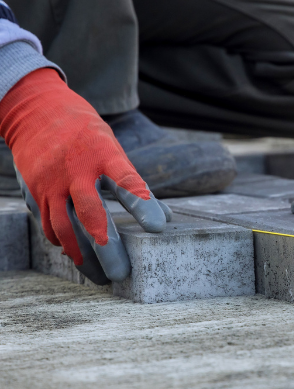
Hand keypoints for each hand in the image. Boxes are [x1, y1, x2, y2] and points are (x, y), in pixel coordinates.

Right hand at [0, 68, 171, 283]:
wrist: (36, 112)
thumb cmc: (86, 134)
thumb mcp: (112, 147)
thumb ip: (133, 182)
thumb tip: (164, 217)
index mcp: (102, 152)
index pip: (126, 180)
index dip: (143, 204)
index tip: (158, 227)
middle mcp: (75, 168)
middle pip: (91, 212)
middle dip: (106, 246)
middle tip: (122, 273)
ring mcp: (51, 181)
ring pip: (64, 227)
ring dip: (83, 255)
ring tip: (100, 276)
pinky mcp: (34, 191)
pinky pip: (48, 225)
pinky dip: (63, 243)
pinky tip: (76, 254)